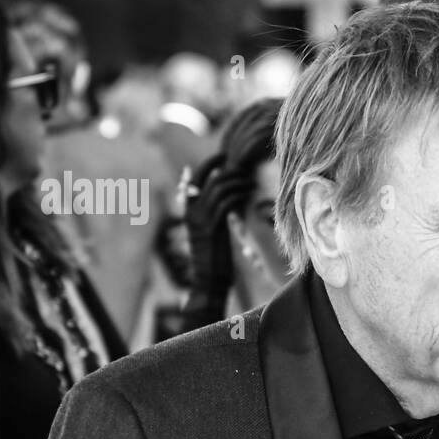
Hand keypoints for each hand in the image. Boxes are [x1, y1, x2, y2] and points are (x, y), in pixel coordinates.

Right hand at [185, 157, 254, 300]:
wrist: (208, 281)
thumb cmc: (213, 258)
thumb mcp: (209, 232)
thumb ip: (212, 213)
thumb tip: (223, 196)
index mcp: (188, 210)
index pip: (195, 177)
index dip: (210, 163)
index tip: (225, 156)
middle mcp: (191, 212)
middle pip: (206, 177)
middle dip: (226, 168)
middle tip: (243, 167)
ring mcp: (201, 220)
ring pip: (218, 188)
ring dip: (237, 181)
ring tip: (250, 181)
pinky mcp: (213, 229)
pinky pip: (226, 203)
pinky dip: (238, 194)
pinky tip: (248, 193)